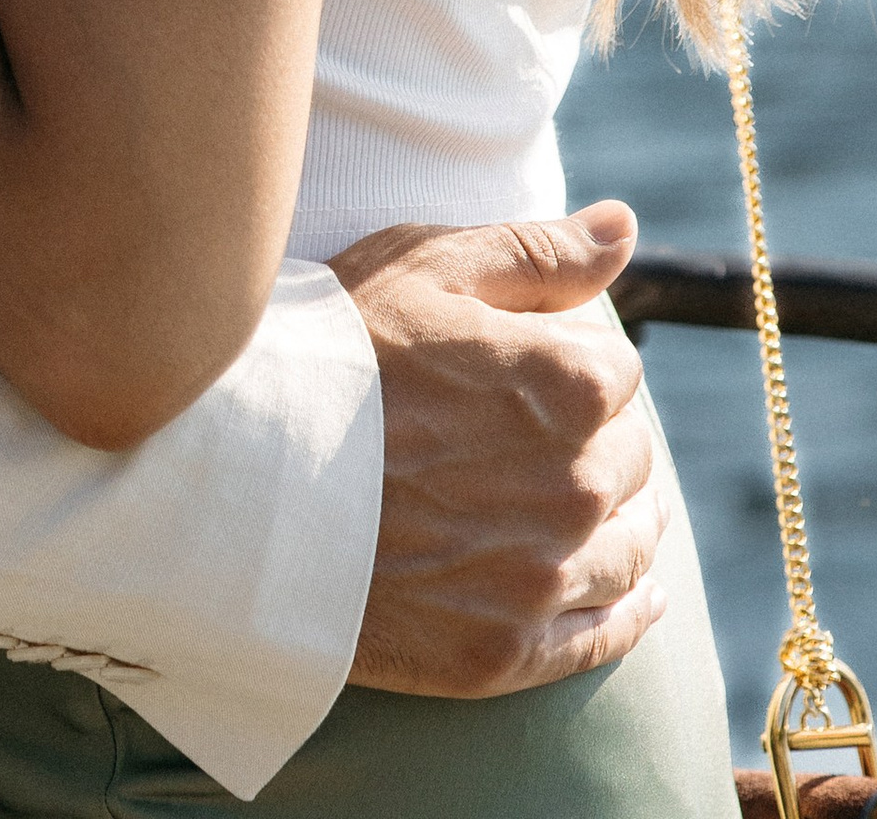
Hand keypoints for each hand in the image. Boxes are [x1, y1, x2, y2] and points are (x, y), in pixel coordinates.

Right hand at [336, 203, 669, 697]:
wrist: (240, 481)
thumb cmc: (330, 356)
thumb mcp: (424, 268)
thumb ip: (538, 252)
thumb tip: (624, 227)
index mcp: (567, 385)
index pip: (619, 372)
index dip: (570, 360)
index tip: (519, 367)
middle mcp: (575, 485)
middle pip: (629, 458)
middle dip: (593, 437)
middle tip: (525, 432)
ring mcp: (544, 576)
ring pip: (630, 546)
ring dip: (619, 520)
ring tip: (583, 506)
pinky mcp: (509, 650)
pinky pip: (605, 634)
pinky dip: (628, 611)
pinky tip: (636, 596)